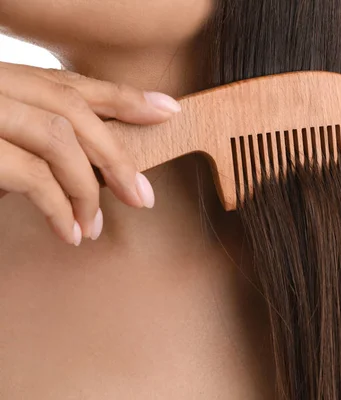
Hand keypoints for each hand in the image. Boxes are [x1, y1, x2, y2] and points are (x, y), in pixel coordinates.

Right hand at [0, 62, 180, 244]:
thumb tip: (82, 171)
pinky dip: (60, 209)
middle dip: (117, 156)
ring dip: (88, 191)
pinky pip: (33, 177)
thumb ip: (32, 141)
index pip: (73, 85)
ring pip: (60, 141)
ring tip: (95, 228)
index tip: (169, 111)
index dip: (126, 99)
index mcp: (5, 80)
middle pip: (74, 110)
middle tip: (142, 198)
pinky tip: (70, 233)